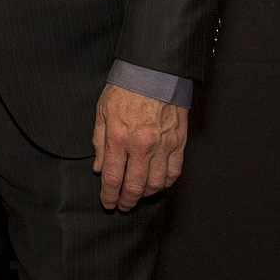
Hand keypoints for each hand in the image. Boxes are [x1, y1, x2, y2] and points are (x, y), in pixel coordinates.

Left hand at [92, 83, 187, 210]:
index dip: (110, 195)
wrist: (153, 73)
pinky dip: (166, 183)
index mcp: (119, 138)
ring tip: (138, 196)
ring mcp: (163, 146)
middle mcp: (142, 146)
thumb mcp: (102, 112)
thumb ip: (99, 143)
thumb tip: (99, 168)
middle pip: (135, 186)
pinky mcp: (179, 143)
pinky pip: (174, 172)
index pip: (113, 178)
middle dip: (127, 200)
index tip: (108, 203)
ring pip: (157, 183)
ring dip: (146, 194)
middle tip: (122, 206)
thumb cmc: (124, 90)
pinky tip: (158, 185)